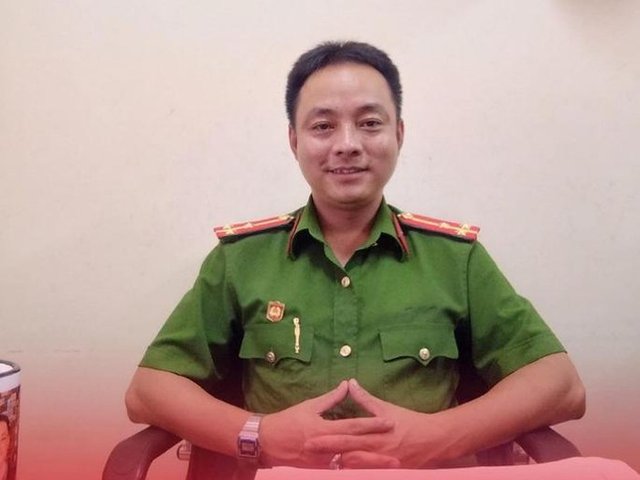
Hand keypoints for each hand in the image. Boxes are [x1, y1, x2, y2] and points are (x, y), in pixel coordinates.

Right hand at [259, 380, 395, 467]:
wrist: (267, 442)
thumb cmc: (288, 420)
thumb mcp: (310, 406)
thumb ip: (331, 398)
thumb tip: (347, 384)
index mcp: (324, 428)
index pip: (353, 426)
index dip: (372, 424)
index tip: (389, 422)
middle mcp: (325, 446)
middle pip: (356, 449)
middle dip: (378, 452)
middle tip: (398, 454)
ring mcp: (322, 461)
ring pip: (350, 463)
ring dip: (370, 465)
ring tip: (389, 465)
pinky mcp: (319, 469)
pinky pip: (340, 469)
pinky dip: (355, 469)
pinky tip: (369, 470)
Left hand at [304, 379, 454, 467]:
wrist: (433, 440)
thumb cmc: (408, 422)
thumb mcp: (386, 408)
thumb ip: (365, 399)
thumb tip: (350, 383)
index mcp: (374, 433)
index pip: (346, 436)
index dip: (327, 439)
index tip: (308, 439)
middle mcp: (376, 450)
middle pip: (346, 455)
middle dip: (327, 454)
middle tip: (307, 452)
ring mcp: (382, 464)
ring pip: (356, 468)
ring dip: (339, 467)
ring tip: (320, 464)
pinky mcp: (388, 472)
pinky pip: (368, 474)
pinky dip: (355, 473)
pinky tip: (342, 472)